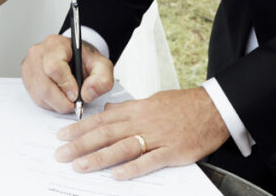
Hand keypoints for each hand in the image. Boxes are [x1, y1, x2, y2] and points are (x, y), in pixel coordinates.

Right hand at [22, 34, 112, 112]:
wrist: (76, 57)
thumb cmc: (85, 60)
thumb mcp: (102, 66)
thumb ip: (102, 79)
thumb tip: (87, 93)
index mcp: (55, 44)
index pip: (54, 67)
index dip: (66, 85)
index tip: (76, 94)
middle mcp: (38, 53)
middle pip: (44, 86)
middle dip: (62, 101)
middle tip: (74, 103)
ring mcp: (29, 66)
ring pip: (39, 95)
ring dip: (56, 103)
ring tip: (69, 97)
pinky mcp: (26, 78)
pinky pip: (36, 98)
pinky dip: (50, 103)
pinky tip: (59, 95)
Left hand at [54, 88, 229, 179]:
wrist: (213, 108)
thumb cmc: (184, 105)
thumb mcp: (153, 100)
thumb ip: (129, 107)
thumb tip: (109, 109)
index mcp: (138, 108)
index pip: (103, 118)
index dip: (81, 128)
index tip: (62, 135)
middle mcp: (144, 121)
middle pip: (107, 133)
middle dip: (81, 144)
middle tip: (61, 154)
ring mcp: (158, 137)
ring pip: (123, 147)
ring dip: (99, 157)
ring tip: (80, 166)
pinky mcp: (172, 151)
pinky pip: (149, 161)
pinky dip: (132, 168)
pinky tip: (117, 175)